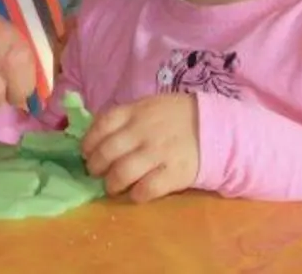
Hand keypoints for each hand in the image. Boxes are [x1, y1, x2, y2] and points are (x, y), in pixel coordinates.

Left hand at [80, 93, 200, 202]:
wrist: (216, 128)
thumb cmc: (177, 116)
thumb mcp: (149, 106)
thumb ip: (125, 118)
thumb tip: (97, 134)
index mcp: (135, 112)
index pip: (101, 126)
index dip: (88, 142)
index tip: (86, 152)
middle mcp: (142, 132)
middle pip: (107, 152)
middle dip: (95, 166)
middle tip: (96, 173)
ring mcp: (158, 153)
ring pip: (122, 173)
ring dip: (111, 184)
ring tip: (112, 186)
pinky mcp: (174, 173)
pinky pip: (147, 189)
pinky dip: (136, 195)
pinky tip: (136, 194)